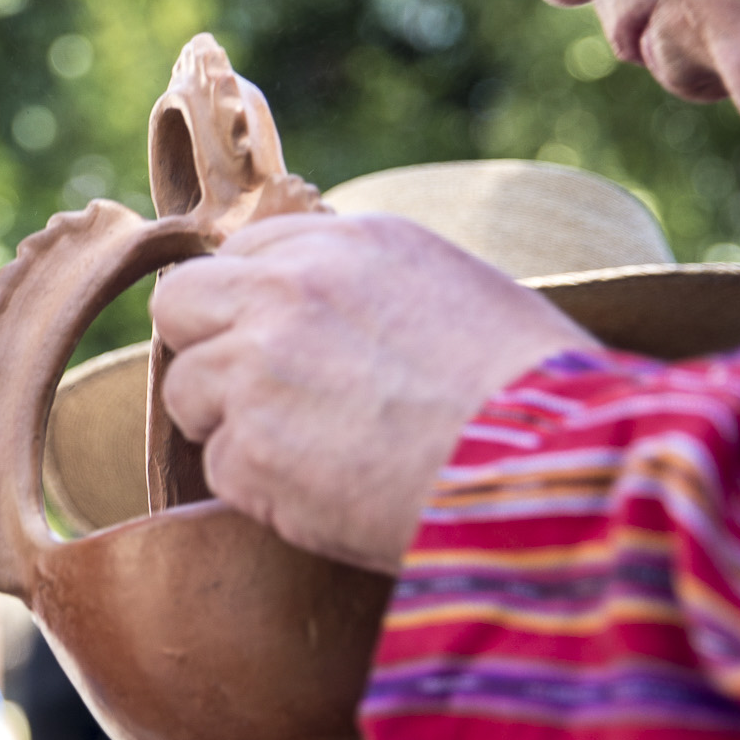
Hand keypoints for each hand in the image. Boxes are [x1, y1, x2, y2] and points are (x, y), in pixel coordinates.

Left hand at [150, 212, 594, 574]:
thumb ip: (367, 287)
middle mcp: (288, 290)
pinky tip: (328, 496)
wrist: (558, 476)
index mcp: (347, 244)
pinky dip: (259, 491)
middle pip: (181, 303)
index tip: (279, 342)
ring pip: (186, 390)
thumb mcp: (456, 293)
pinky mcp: (250, 448)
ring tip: (311, 455)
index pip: (245, 253)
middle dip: (206, 348)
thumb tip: (316, 308)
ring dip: (230, 427)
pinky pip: (219, 467)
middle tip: (257, 396)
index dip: (252, 303)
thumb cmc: (537, 397)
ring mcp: (258, 368)